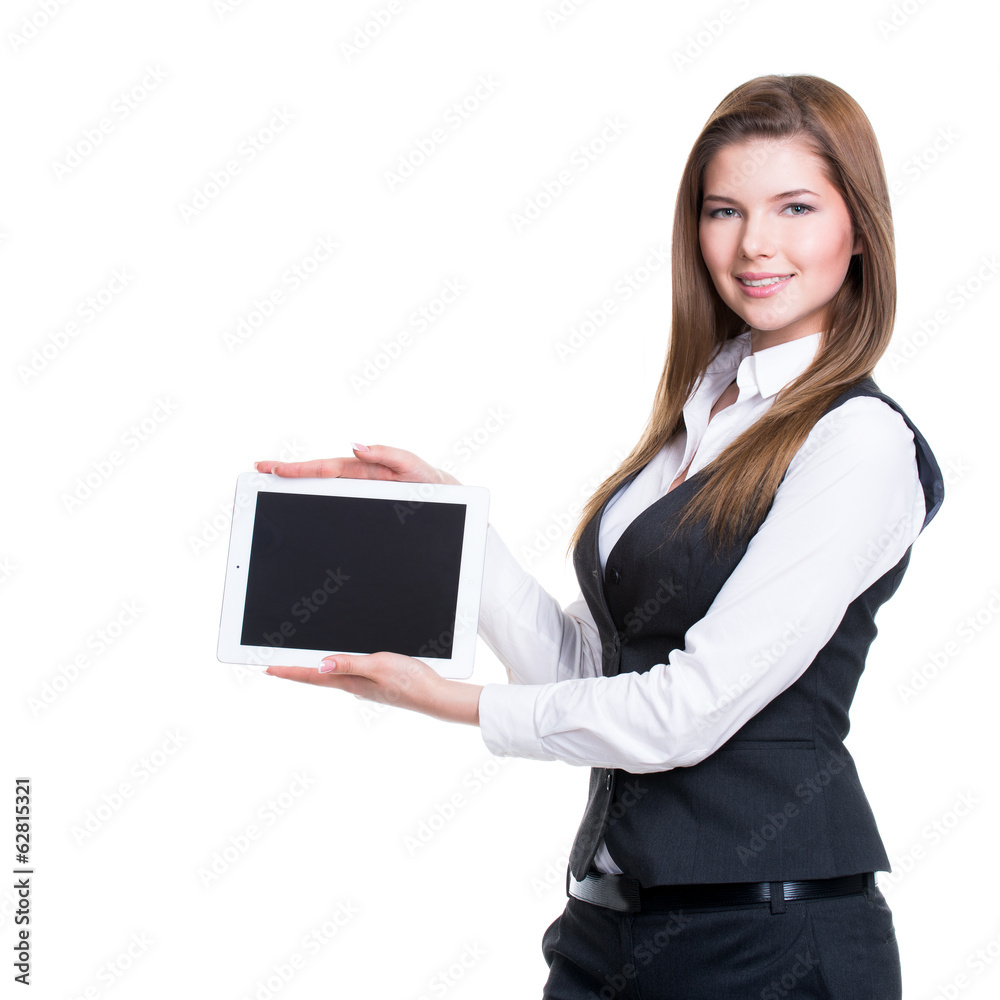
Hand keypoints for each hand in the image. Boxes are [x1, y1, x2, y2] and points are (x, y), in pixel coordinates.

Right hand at [255, 442, 461, 485]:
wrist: (444, 497)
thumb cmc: (428, 481)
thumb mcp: (411, 466)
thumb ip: (387, 454)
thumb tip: (355, 445)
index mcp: (362, 467)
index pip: (323, 467)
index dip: (296, 468)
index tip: (271, 466)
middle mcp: (356, 478)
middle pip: (315, 475)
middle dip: (287, 472)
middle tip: (259, 470)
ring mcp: (357, 491)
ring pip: (321, 488)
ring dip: (296, 485)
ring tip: (271, 483)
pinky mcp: (362, 505)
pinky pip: (333, 503)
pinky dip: (312, 500)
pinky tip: (297, 503)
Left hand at [265, 652, 481, 725]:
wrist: (434, 697)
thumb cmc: (410, 681)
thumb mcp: (378, 666)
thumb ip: (350, 664)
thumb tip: (320, 665)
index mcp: (350, 682)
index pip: (312, 676)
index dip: (289, 671)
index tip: (268, 669)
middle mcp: (353, 687)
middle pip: (318, 677)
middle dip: (297, 670)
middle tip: (277, 666)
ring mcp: (365, 687)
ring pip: (333, 677)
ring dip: (315, 671)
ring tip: (300, 665)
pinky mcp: (377, 684)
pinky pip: (349, 675)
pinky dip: (337, 669)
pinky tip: (340, 666)